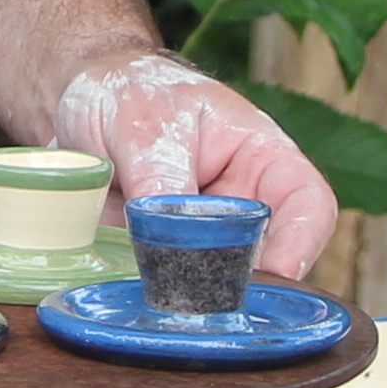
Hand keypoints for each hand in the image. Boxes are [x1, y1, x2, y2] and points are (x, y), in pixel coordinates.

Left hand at [52, 49, 338, 283]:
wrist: (78, 97)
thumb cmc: (130, 91)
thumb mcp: (143, 122)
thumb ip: (160, 177)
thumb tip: (170, 241)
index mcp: (260, 158)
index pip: (308, 202)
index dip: (303, 240)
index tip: (278, 272)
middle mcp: (239, 205)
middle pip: (265, 257)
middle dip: (242, 283)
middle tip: (208, 297)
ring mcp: (200, 238)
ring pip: (215, 284)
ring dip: (194, 295)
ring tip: (164, 293)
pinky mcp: (159, 260)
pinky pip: (165, 289)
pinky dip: (153, 295)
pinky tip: (133, 291)